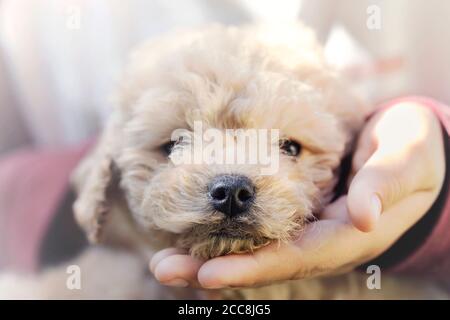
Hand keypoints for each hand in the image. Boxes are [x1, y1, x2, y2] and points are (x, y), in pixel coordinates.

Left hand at [149, 102, 445, 288]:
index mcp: (346, 233)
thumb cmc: (411, 153)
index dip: (253, 266)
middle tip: (163, 268)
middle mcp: (319, 237)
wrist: (408, 149)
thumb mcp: (405, 161)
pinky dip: (223, 233)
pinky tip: (191, 232)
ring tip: (163, 258)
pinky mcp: (296, 211)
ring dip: (207, 255)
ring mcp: (305, 226)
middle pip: (263, 260)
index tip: (208, 275)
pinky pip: (257, 229)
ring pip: (253, 248)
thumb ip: (385, 185)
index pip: (295, 256)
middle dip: (213, 268)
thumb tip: (364, 216)